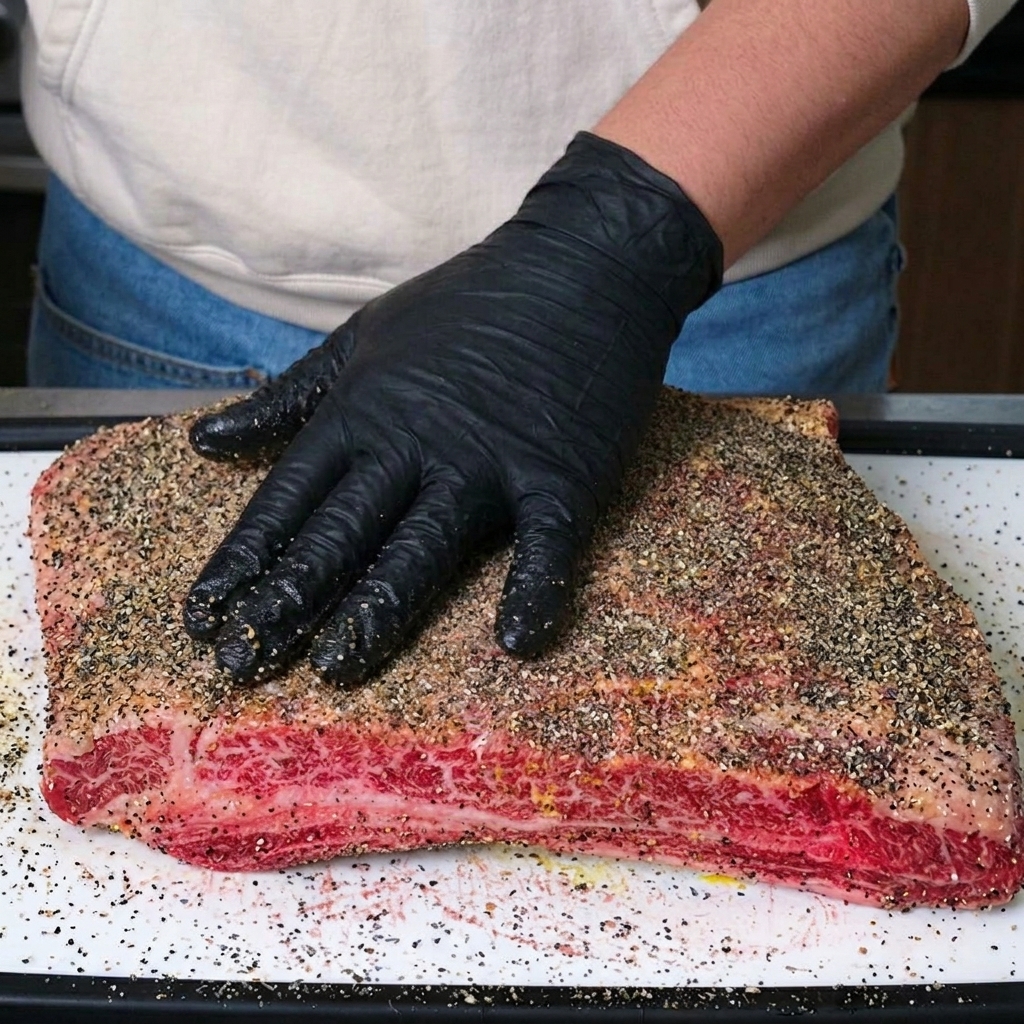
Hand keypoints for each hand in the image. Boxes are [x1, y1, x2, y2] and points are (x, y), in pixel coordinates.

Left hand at [183, 132, 721, 684]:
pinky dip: (534, 589)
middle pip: (340, 533)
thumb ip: (288, 396)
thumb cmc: (468, 304)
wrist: (582, 265)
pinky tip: (516, 641)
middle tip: (240, 662)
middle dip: (286, 600)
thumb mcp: (363, 336)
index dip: (243, 558)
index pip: (288, 497)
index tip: (204, 614)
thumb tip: (206, 441)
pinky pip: (545, 543)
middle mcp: (417, 442)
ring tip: (335, 669)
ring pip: (422, 548)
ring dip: (376, 612)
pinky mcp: (561, 475)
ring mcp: (490, 461)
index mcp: (365, 409)